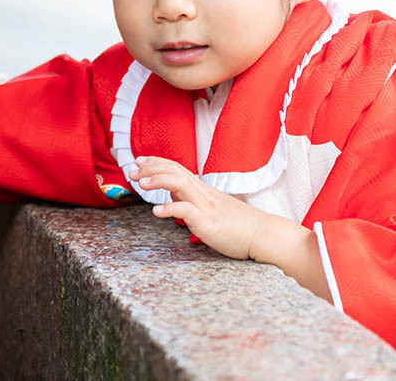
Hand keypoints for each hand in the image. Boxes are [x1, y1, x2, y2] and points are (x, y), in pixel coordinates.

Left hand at [129, 156, 264, 260]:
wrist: (263, 234)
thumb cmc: (239, 225)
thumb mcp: (211, 207)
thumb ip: (191, 198)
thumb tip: (172, 192)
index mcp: (203, 189)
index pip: (177, 168)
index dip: (157, 162)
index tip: (140, 161)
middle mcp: (203, 193)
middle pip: (175, 171)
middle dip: (151, 168)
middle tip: (133, 172)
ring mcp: (205, 206)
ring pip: (179, 183)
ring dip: (158, 180)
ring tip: (141, 184)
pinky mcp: (208, 221)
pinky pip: (186, 210)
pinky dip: (170, 208)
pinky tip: (157, 212)